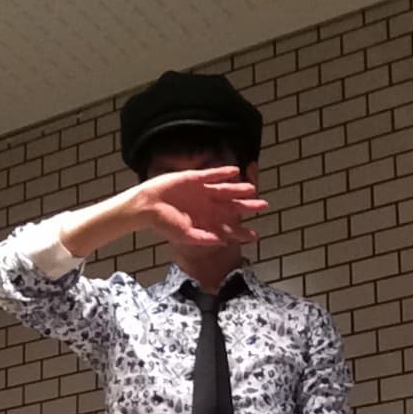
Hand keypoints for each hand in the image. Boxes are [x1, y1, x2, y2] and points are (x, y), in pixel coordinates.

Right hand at [134, 166, 268, 247]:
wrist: (148, 206)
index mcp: (206, 221)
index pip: (228, 227)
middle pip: (232, 206)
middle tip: (264, 206)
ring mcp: (202, 192)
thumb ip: (205, 238)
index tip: (255, 237)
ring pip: (226, 190)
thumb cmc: (165, 223)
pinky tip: (235, 171)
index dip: (241, 232)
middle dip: (247, 207)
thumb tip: (223, 242)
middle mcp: (208, 206)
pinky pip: (212, 174)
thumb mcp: (186, 235)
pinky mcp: (195, 179)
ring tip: (253, 189)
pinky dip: (223, 172)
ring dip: (239, 189)